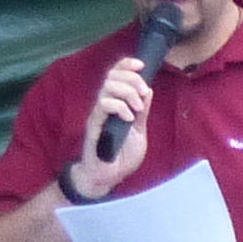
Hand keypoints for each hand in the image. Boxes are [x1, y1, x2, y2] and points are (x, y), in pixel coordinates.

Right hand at [64, 61, 152, 199]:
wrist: (108, 177)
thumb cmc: (121, 156)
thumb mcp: (139, 132)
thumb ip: (142, 112)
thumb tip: (148, 90)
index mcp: (116, 103)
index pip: (117, 74)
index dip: (127, 64)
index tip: (142, 65)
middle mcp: (105, 104)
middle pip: (112, 75)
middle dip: (132, 79)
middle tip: (143, 93)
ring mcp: (98, 113)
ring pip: (108, 87)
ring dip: (127, 92)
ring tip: (137, 108)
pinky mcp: (94, 124)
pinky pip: (103, 105)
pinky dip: (119, 107)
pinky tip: (128, 119)